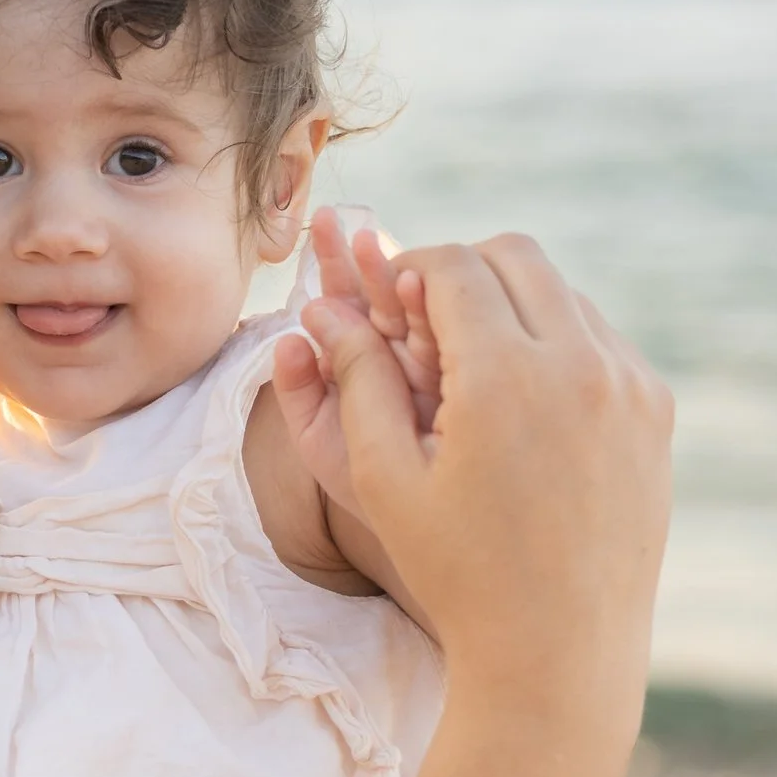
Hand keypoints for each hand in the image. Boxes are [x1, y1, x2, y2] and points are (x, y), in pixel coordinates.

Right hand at [269, 233, 670, 729]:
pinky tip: (524, 407)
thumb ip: (357, 378)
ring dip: (513, 307)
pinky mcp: (655, 410)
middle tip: (428, 326)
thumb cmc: (458, 573)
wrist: (558, 653)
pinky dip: (558, 344)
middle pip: (516, 256)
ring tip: (474, 374)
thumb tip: (325, 306)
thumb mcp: (385, 478)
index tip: (389, 308)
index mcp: (505, 377)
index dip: (409, 272)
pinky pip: (601, 339)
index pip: (454, 266)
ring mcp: (629, 385)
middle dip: (463, 273)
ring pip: (564, 292)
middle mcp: (580, 365)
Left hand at [280, 211, 441, 524]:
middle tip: (350, 229)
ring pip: (434, 314)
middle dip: (371, 260)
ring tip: (382, 258)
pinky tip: (422, 294)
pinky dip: (445, 320)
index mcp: (373, 359)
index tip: (321, 224)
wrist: (447, 551)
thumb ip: (302, 394)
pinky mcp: (493, 385)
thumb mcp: (328, 446)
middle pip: (393, 295)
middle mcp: (416, 355)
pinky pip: (470, 345)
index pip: (353, 300)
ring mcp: (460, 366)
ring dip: (407, 282)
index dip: (336, 262)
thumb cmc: (379, 498)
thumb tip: (284, 342)